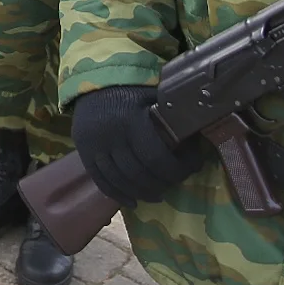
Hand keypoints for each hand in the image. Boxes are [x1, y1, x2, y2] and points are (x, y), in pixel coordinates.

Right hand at [72, 85, 205, 206]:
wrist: (91, 82)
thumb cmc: (130, 89)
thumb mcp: (153, 95)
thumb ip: (172, 114)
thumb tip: (199, 134)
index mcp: (130, 120)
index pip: (156, 158)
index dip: (177, 170)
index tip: (193, 168)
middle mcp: (110, 136)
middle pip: (138, 174)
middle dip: (162, 183)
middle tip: (175, 183)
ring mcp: (93, 146)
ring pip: (120, 181)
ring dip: (142, 193)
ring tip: (157, 195)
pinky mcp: (83, 152)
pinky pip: (100, 181)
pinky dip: (117, 195)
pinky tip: (132, 202)